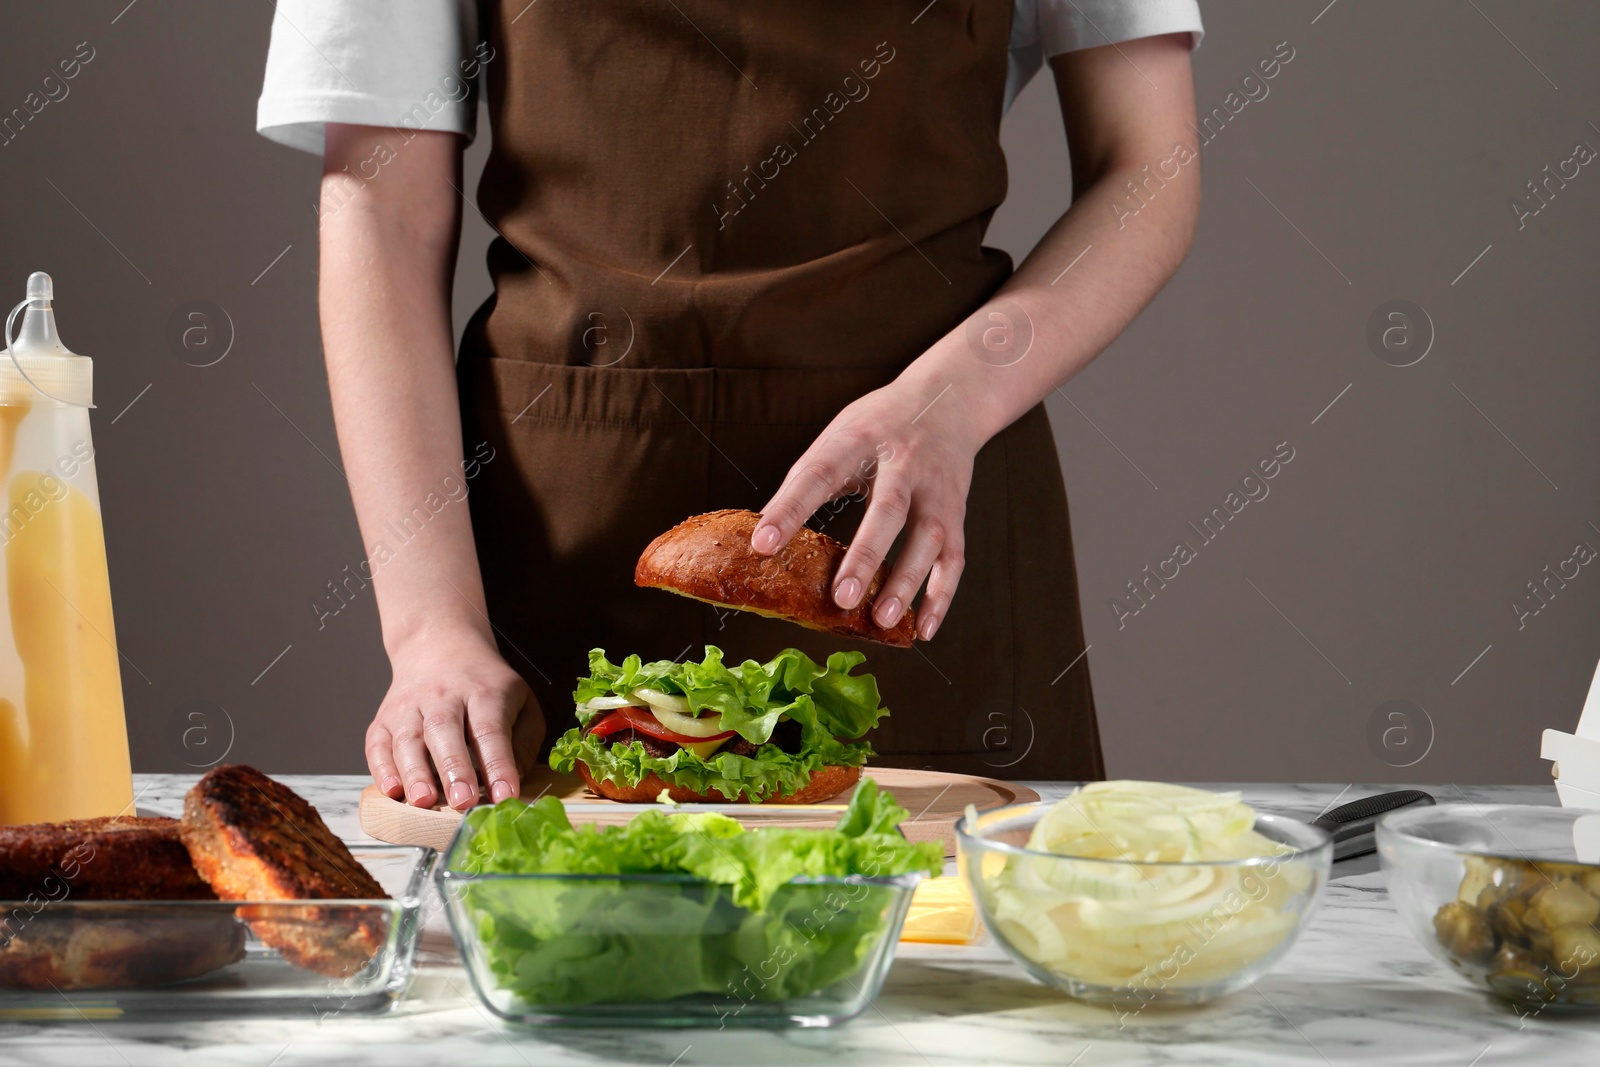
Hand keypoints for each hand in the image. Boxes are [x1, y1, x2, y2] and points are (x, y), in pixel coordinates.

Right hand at [364, 629, 542, 809]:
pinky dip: (382, 769)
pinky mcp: (384, 719)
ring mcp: (409, 706)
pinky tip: (392, 791)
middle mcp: (443, 696)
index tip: (506, 795)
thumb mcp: (522, 702)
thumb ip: (524, 743)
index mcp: (484, 692)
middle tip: (463, 802)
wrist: (440, 647)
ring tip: (424, 801)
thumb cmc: (486, 687)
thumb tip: (510, 785)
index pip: (490, 729)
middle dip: (454, 768)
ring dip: (415, 772)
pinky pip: (378, 744)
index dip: (498, 764)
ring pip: (408, 738)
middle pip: (445, 730)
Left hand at [752, 376, 984, 640]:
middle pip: (889, 511)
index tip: (761, 544)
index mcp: (860, 439)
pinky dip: (940, 597)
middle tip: (840, 598)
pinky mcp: (956, 513)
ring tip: (880, 619)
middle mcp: (905, 463)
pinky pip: (953, 559)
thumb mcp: (839, 436)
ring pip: (928, 538)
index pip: (820, 474)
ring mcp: (936, 489)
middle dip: (865, 556)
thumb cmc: (878, 427)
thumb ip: (807, 480)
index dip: (789, 509)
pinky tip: (921, 629)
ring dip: (906, 582)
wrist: (947, 401)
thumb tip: (764, 536)